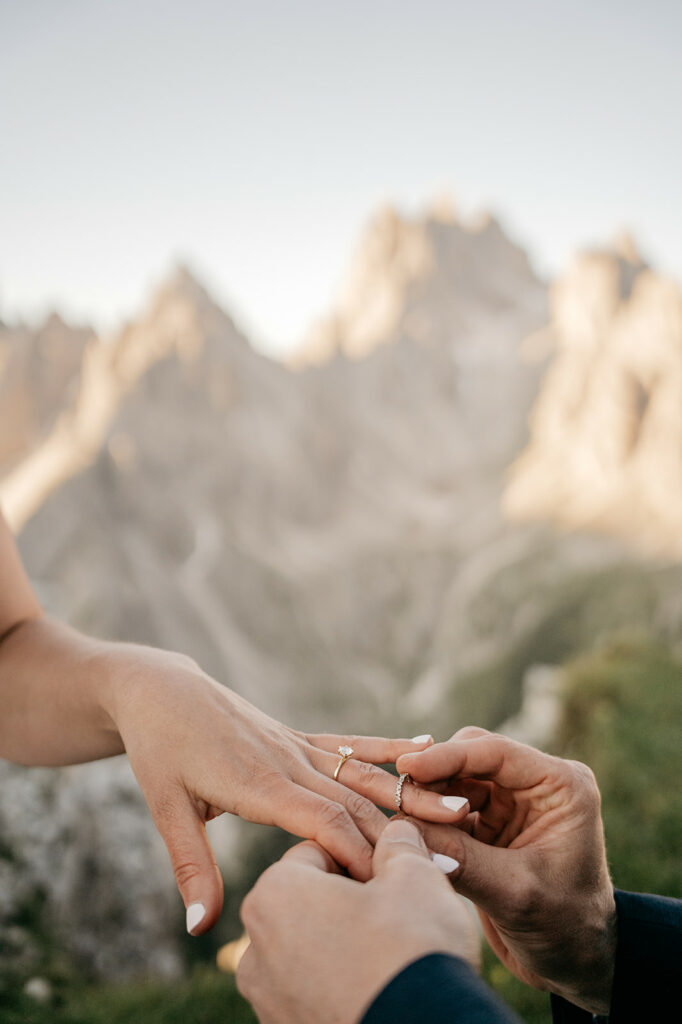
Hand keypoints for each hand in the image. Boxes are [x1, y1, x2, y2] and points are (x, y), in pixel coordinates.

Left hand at [100, 645, 469, 933]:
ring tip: (460, 808)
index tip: (394, 883)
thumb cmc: (161, 750)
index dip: (358, 851)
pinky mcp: (299, 736)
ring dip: (410, 792)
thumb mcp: (167, 809)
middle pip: (356, 799)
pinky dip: (388, 745)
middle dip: (401, 831)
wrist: (162, 690)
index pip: (321, 820)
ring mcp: (297, 745)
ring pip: (363, 772)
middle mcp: (288, 761)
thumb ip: (191, 867)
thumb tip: (200, 929)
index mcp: (259, 782)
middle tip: (450, 858)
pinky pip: (350, 743)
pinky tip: (426, 741)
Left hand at [237, 818, 479, 1023]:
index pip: (318, 851)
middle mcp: (255, 947)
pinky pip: (313, 989)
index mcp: (274, 894)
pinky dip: (341, 982)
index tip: (393, 878)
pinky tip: (378, 985)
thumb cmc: (413, 947)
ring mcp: (267, 998)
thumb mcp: (414, 875)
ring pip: (311, 947)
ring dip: (344, 942)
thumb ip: (397, 844)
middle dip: (349, 900)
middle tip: (397, 913)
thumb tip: (396, 833)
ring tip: (390, 953)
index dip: (362, 858)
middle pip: (308, 900)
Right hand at [397, 728, 616, 1014]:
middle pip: (471, 757)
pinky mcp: (491, 824)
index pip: (496, 753)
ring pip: (455, 779)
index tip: (407, 765)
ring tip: (400, 819)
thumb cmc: (564, 929)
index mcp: (561, 785)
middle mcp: (537, 784)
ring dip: (428, 796)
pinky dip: (429, 817)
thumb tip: (405, 831)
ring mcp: (512, 803)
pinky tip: (408, 831)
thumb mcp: (515, 894)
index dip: (448, 756)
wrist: (576, 963)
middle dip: (434, 774)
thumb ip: (463, 859)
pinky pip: (450, 807)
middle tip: (398, 797)